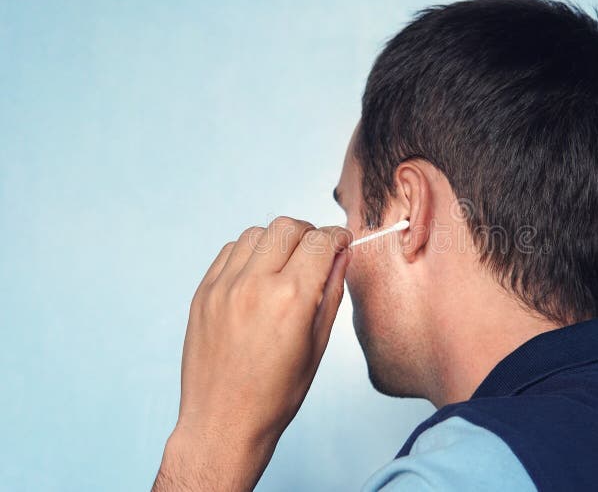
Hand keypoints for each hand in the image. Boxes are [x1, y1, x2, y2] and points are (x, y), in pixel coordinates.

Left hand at [153, 217, 352, 490]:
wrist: (222, 423)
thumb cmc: (275, 395)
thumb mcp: (317, 346)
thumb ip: (331, 293)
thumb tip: (341, 257)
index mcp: (291, 299)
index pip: (320, 241)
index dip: (337, 237)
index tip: (341, 243)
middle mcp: (255, 285)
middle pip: (288, 226)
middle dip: (309, 234)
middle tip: (316, 253)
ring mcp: (224, 286)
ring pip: (257, 233)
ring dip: (278, 240)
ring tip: (285, 265)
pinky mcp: (203, 293)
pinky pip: (230, 251)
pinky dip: (249, 253)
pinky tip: (258, 275)